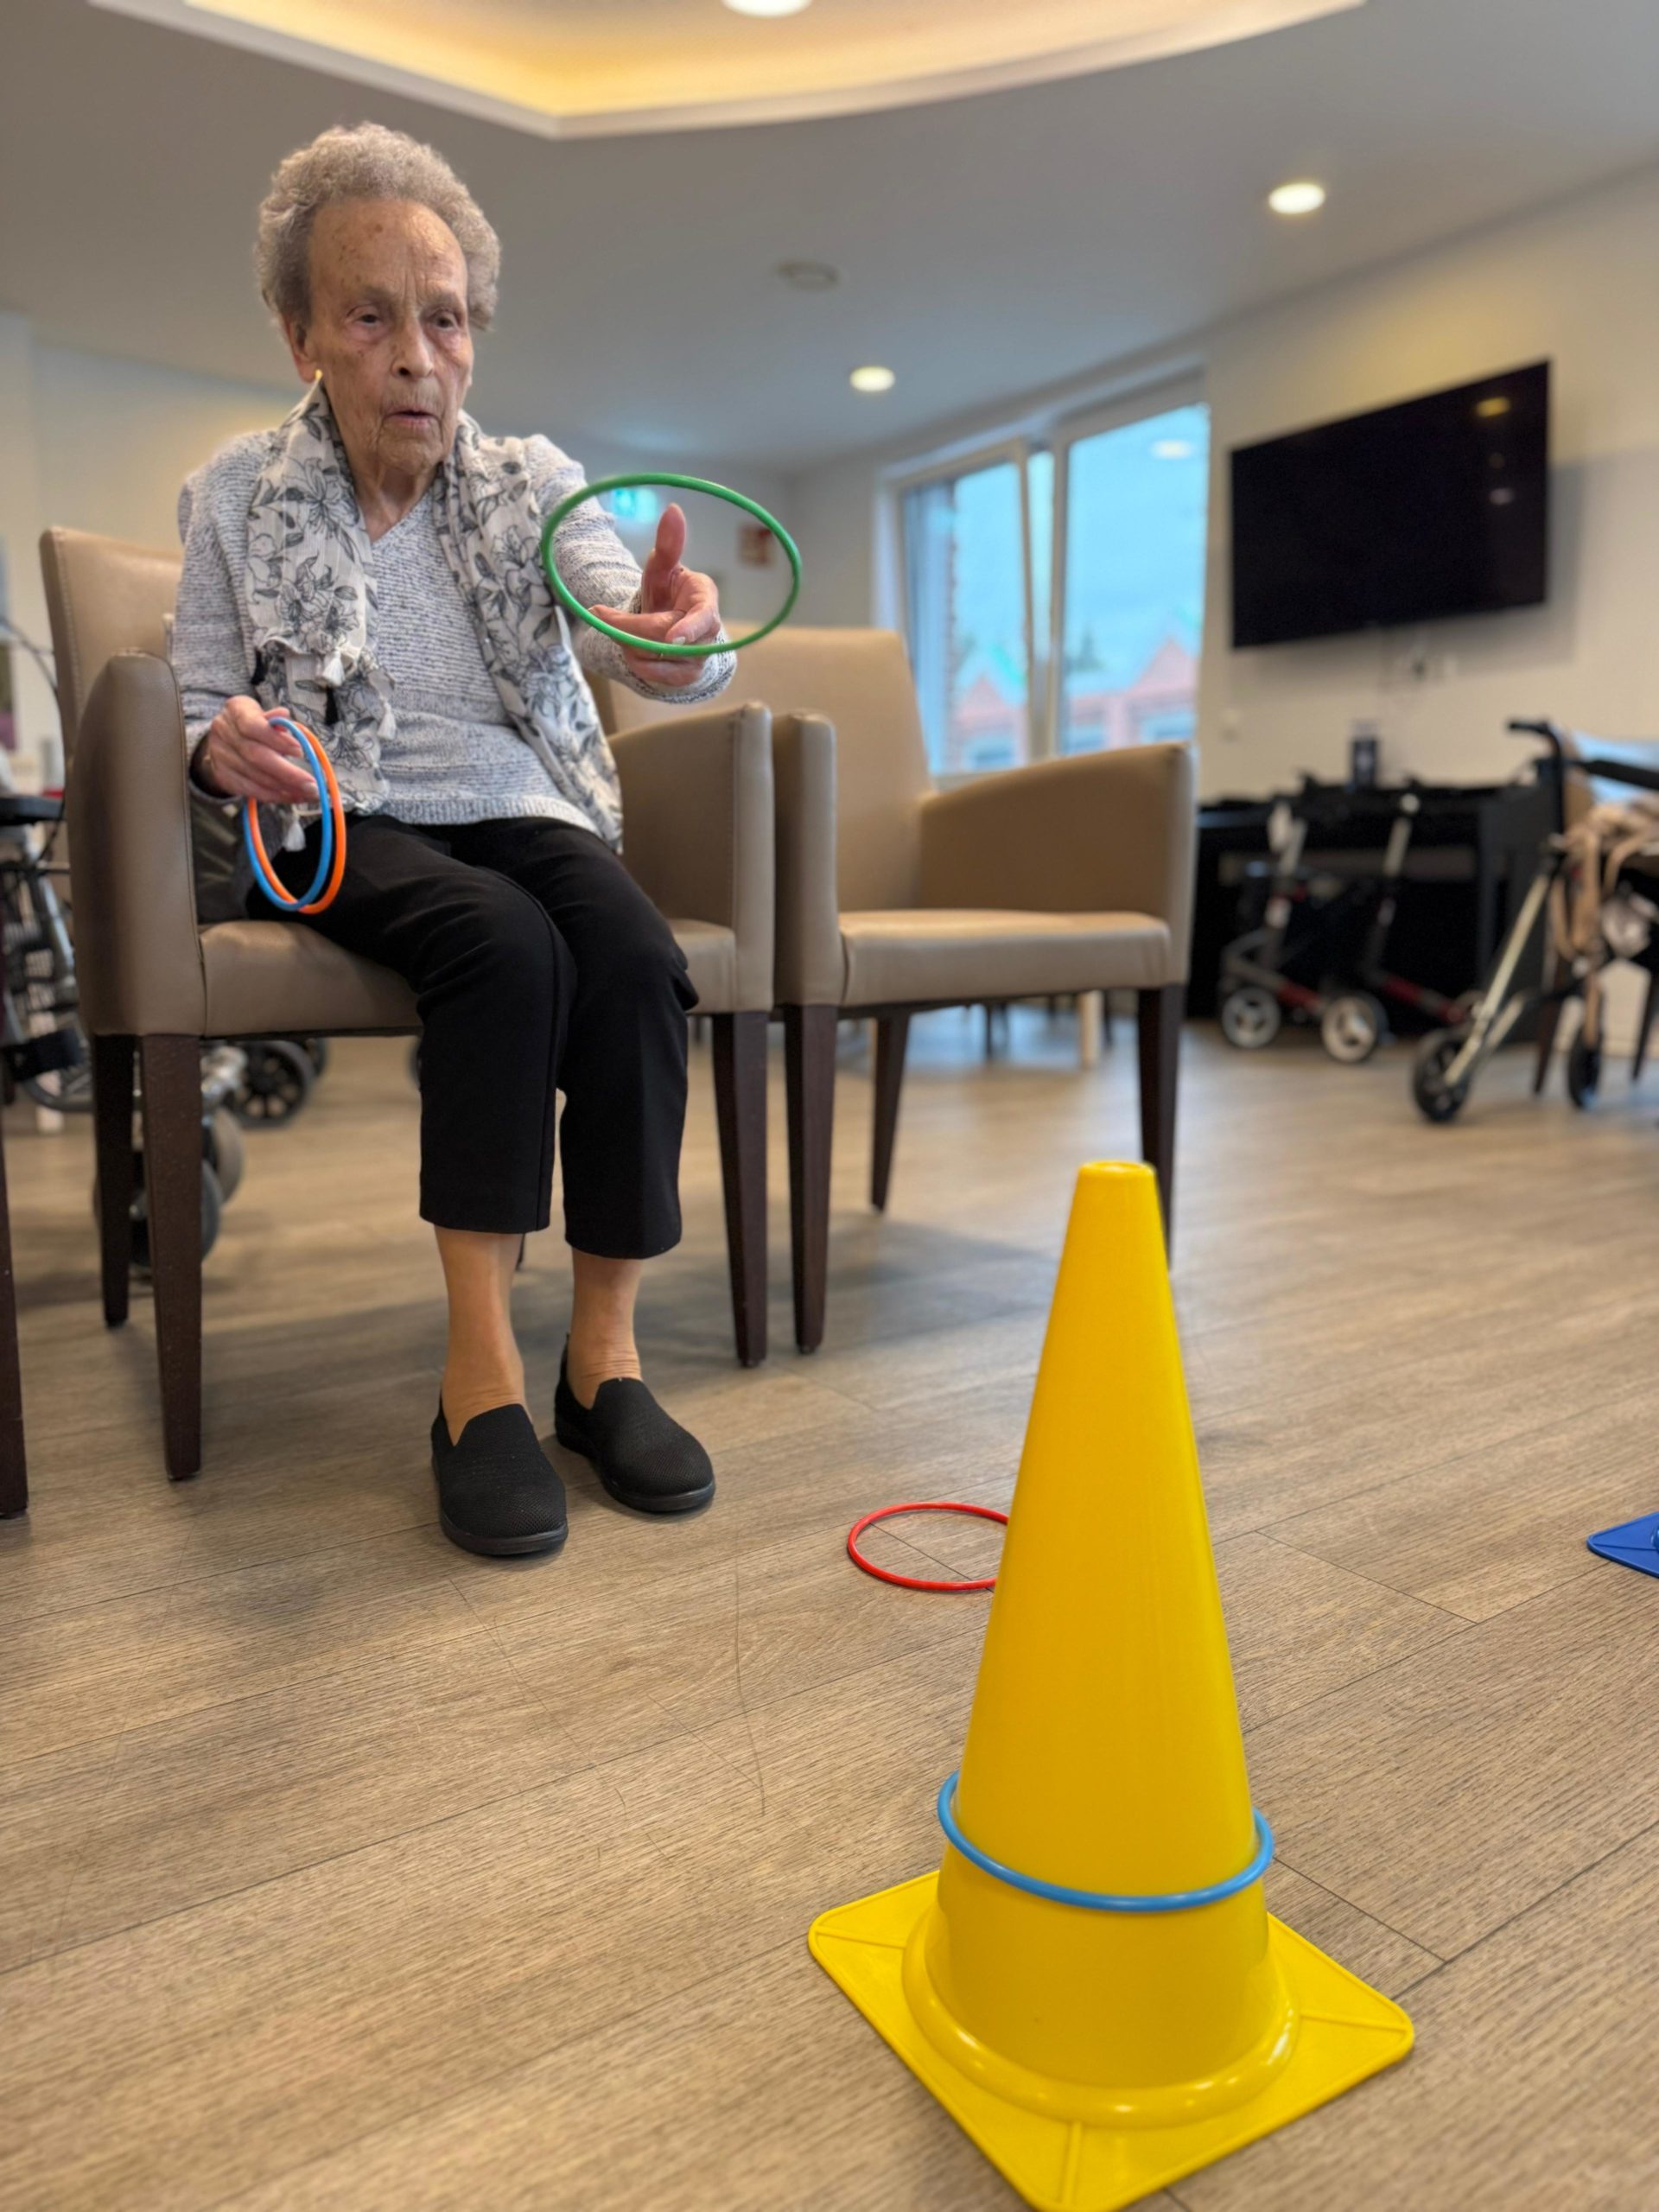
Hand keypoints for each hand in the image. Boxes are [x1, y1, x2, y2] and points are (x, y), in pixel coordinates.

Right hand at [195, 698, 318, 804]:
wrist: (225, 739)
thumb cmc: (253, 723)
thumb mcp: (263, 714)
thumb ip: (275, 719)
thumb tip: (284, 716)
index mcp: (235, 711)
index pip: (252, 726)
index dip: (276, 739)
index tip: (300, 750)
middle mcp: (223, 733)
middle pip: (255, 756)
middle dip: (286, 772)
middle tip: (311, 783)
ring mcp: (220, 756)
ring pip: (254, 776)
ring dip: (284, 788)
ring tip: (307, 793)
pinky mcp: (223, 776)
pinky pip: (250, 790)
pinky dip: (273, 795)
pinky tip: (292, 796)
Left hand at [591, 503, 720, 691]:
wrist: (673, 626)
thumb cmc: (669, 592)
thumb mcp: (663, 568)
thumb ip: (667, 544)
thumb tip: (673, 510)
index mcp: (707, 601)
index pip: (702, 619)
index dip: (688, 629)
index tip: (671, 637)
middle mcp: (709, 634)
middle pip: (661, 638)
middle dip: (626, 627)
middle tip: (601, 614)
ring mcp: (699, 659)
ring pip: (652, 658)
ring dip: (628, 644)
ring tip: (625, 631)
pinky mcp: (685, 678)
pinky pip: (650, 675)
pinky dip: (634, 661)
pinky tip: (633, 649)